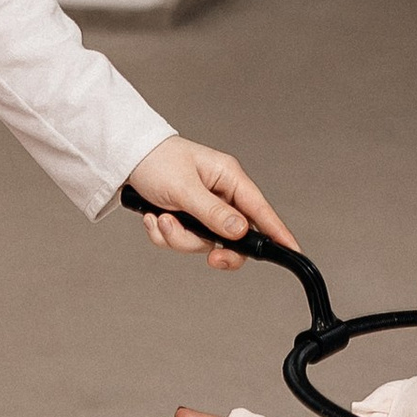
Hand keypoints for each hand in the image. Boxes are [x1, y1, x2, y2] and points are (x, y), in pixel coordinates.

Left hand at [127, 137, 295, 267]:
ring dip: (177, 236)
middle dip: (213, 246)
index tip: (292, 250)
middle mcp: (220, 194)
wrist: (125, 158)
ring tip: (159, 218)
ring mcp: (202, 209)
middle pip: (233, 236)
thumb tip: (241, 231)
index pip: (260, 209)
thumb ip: (213, 212)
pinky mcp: (184, 218)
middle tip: (211, 258)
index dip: (277, 231)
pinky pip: (182, 240)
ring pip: (203, 242)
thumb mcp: (184, 188)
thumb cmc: (155, 160)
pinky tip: (151, 217)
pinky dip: (164, 235)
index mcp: (228, 178)